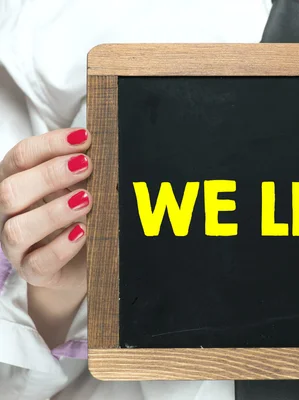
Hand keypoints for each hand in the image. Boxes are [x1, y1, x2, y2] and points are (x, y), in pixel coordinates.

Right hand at [0, 128, 92, 345]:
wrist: (78, 265)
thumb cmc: (76, 217)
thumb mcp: (78, 188)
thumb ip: (83, 171)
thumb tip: (107, 149)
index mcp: (17, 183)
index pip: (21, 157)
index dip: (50, 144)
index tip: (85, 137)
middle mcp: (9, 214)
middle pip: (10, 190)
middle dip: (49, 174)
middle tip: (87, 165)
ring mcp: (16, 246)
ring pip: (17, 229)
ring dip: (53, 212)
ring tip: (87, 200)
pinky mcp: (32, 271)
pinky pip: (38, 262)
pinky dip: (61, 247)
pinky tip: (83, 233)